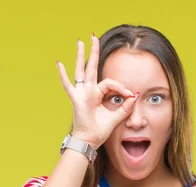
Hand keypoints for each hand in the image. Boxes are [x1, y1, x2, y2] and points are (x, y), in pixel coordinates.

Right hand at [57, 33, 138, 148]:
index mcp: (98, 95)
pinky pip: (68, 85)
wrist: (89, 141)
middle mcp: (89, 91)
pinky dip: (63, 75)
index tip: (131, 95)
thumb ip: (126, 107)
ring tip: (80, 41)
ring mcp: (81, 93)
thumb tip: (136, 95)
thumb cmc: (99, 131)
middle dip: (94, 52)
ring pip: (81, 70)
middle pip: (92, 67)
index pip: (110, 84)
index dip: (122, 87)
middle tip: (94, 37)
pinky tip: (59, 63)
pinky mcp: (76, 98)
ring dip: (81, 56)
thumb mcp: (116, 117)